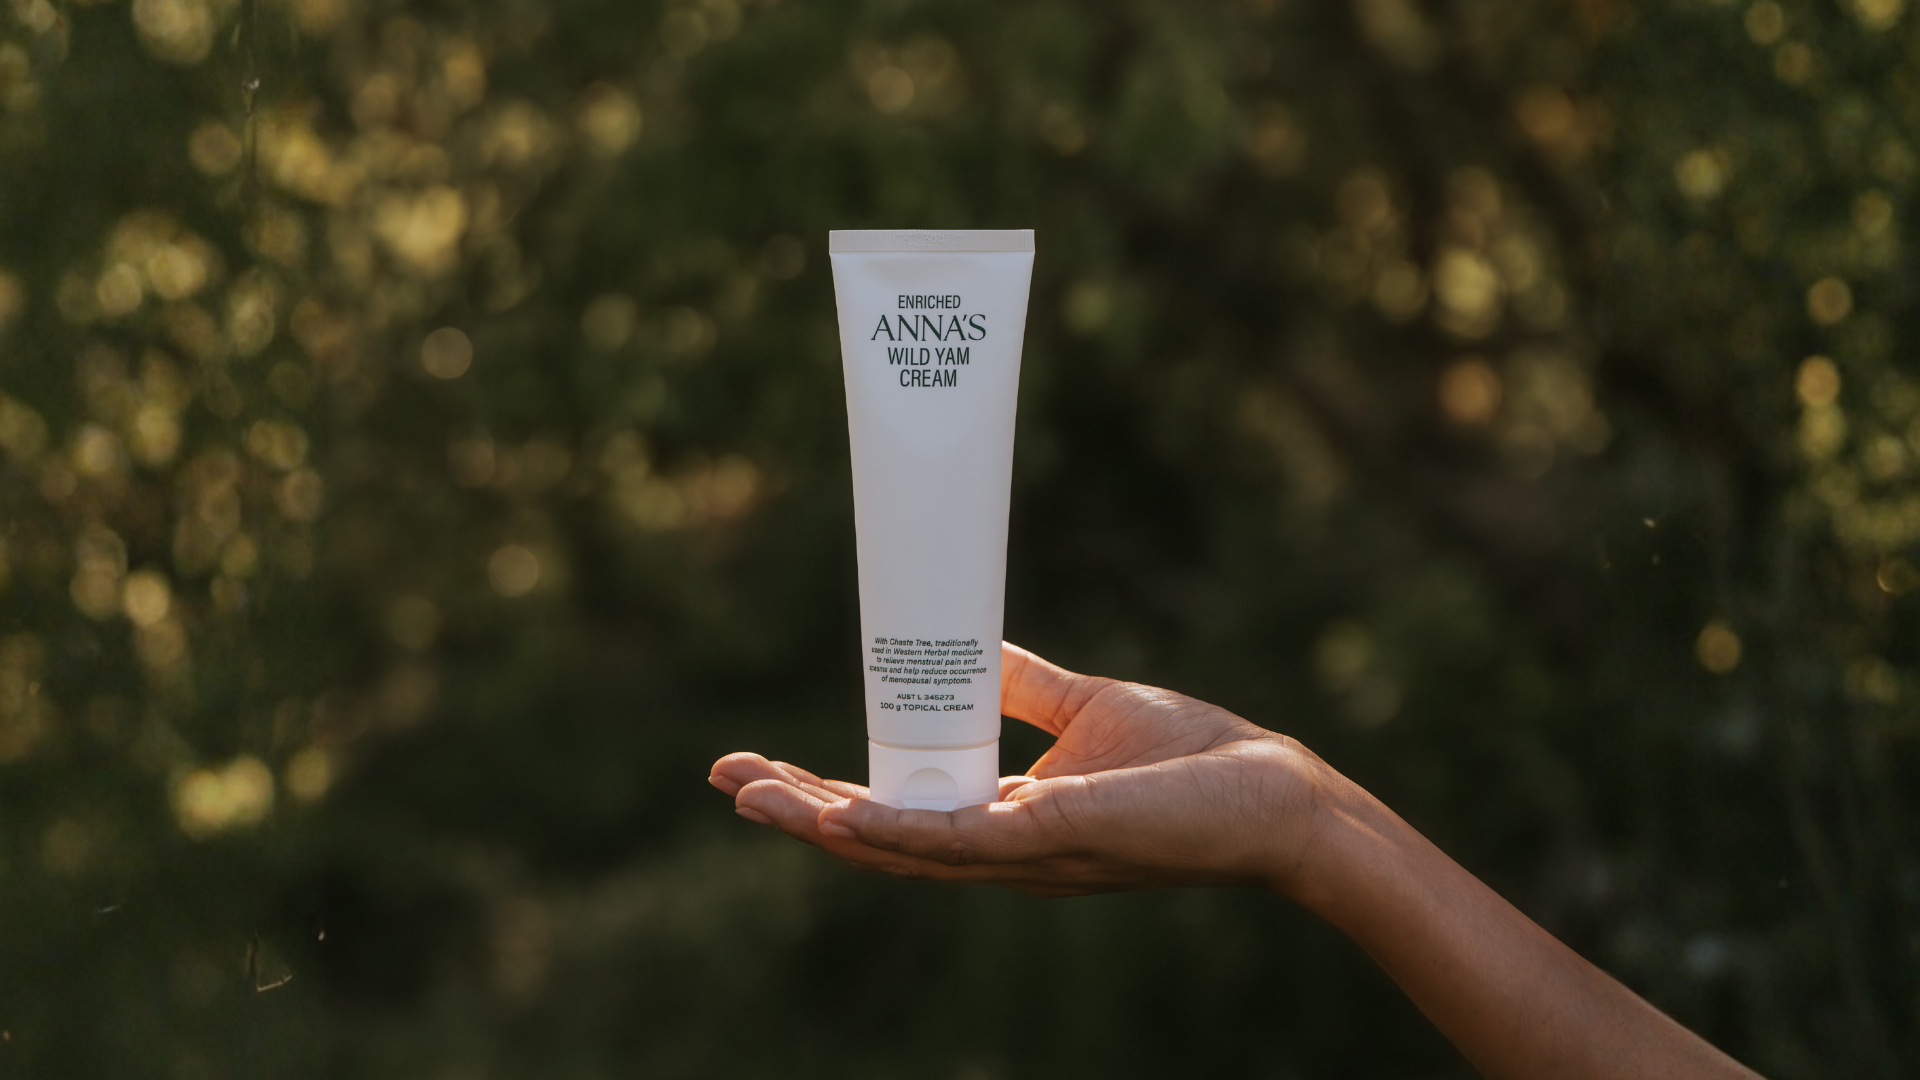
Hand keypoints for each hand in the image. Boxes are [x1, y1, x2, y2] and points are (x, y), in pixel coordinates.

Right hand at [708, 642, 1327, 896]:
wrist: (1276, 795)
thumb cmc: (1193, 759)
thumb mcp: (1084, 708)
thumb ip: (1026, 688)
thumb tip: (974, 643)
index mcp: (1003, 822)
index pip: (895, 813)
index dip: (825, 794)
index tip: (765, 766)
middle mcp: (1002, 851)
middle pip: (879, 839)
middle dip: (798, 812)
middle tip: (726, 781)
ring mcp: (1026, 853)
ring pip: (901, 849)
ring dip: (821, 824)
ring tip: (753, 799)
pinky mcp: (1057, 836)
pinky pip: (959, 841)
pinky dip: (894, 831)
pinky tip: (840, 815)